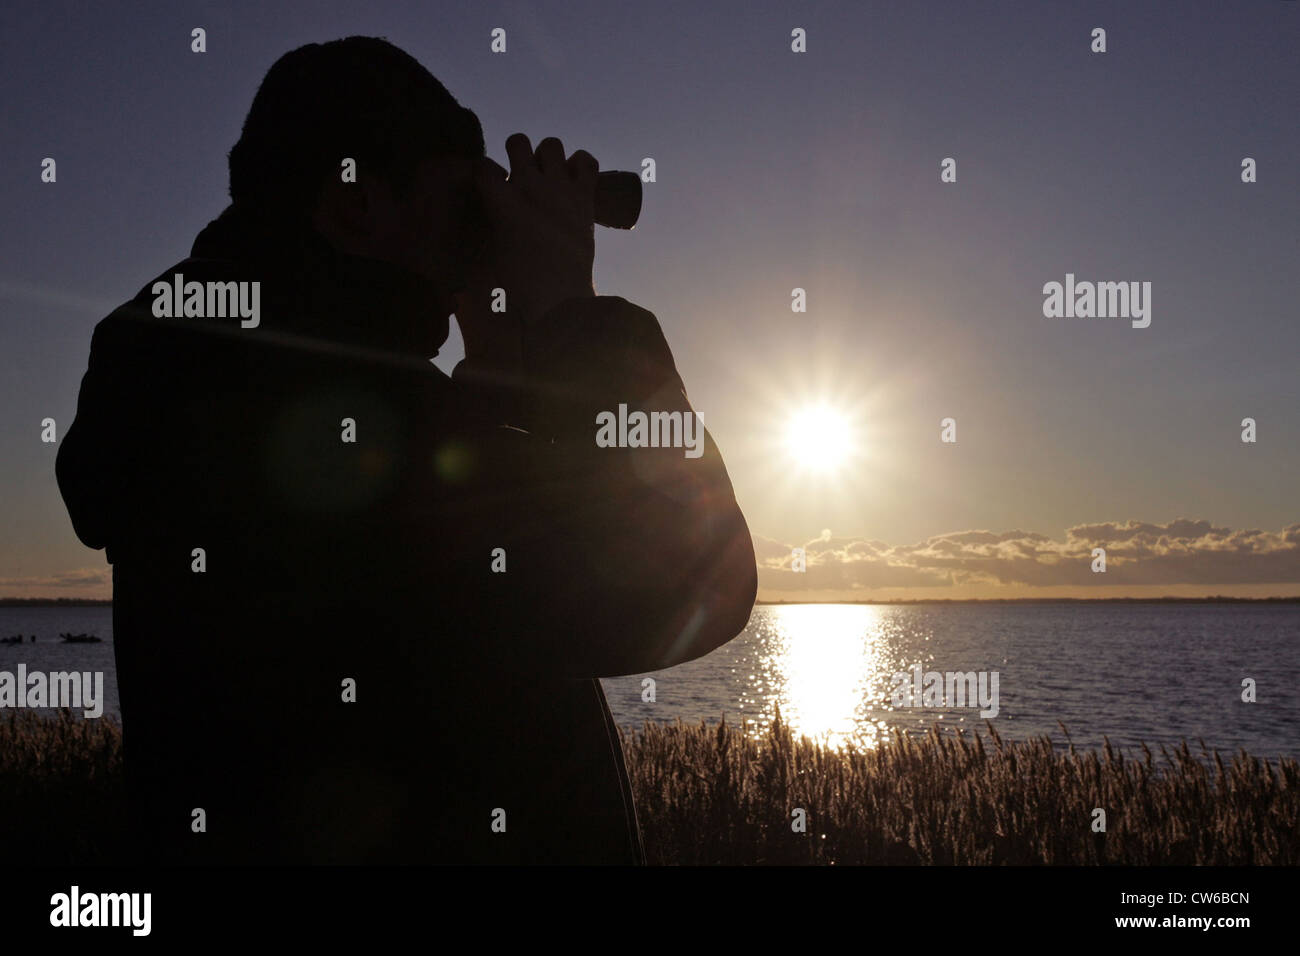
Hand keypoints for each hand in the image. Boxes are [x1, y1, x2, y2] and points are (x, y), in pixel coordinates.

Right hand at [454, 134, 597, 364]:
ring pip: (551, 144)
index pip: (482, 164)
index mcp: (501, 202)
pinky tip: (572, 180)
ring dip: (547, 156)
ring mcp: (560, 189)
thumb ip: (471, 238)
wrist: (559, 301)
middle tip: (521, 177)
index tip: (489, 185)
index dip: (484, 172)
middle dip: (517, 155)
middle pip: (517, 140)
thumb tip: (455, 241)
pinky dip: (579, 165)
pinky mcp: (586, 197)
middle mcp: (531, 187)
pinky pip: (586, 160)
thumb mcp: (484, 256)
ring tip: (547, 177)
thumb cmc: (514, 287)